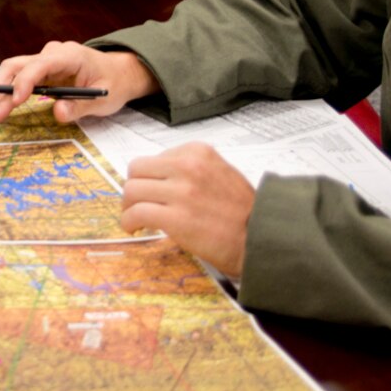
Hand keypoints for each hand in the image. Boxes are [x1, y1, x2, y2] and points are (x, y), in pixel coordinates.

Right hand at [0, 42, 155, 123]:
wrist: (119, 73)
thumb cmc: (114, 84)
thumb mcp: (103, 99)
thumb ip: (80, 106)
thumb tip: (57, 113)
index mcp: (70, 56)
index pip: (41, 64)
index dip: (25, 81)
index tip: (15, 101)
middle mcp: (53, 53)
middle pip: (19, 65)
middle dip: (3, 88)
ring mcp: (46, 60)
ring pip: (16, 71)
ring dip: (2, 91)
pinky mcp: (42, 69)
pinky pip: (22, 77)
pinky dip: (10, 91)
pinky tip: (2, 105)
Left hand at [120, 143, 252, 275]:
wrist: (261, 239)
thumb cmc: (243, 211)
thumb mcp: (220, 173)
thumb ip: (190, 169)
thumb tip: (157, 176)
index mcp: (198, 152)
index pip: (154, 158)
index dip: (150, 177)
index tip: (153, 192)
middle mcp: (187, 166)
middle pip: (136, 170)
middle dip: (134, 188)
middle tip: (137, 204)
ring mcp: (181, 192)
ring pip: (132, 190)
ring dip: (128, 206)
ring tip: (135, 218)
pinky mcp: (175, 218)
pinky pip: (136, 213)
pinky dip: (129, 221)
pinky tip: (134, 228)